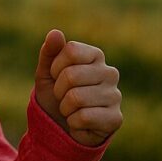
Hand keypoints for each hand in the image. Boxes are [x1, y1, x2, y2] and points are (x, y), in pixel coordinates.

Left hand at [33, 29, 122, 146]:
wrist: (62, 128)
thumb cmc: (56, 96)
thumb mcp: (46, 73)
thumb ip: (50, 52)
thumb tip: (55, 32)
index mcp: (95, 56)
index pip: (71, 50)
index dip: (55, 67)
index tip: (56, 77)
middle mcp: (110, 72)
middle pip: (71, 75)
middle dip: (59, 90)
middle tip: (63, 98)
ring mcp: (115, 95)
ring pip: (76, 97)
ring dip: (65, 108)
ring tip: (72, 110)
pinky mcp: (116, 118)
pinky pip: (84, 117)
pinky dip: (73, 122)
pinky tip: (80, 123)